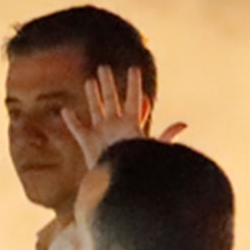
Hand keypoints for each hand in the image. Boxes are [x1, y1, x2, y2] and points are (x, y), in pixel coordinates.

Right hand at [61, 65, 186, 166]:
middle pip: (110, 99)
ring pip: (94, 109)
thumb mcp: (151, 149)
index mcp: (130, 124)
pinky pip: (77, 128)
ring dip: (91, 95)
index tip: (134, 70)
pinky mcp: (86, 142)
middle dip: (107, 83)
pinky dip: (71, 120)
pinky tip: (65, 110)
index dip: (134, 85)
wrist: (117, 182)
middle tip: (103, 67)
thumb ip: (166, 136)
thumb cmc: (137, 165)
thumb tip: (184, 124)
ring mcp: (100, 133)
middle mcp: (114, 125)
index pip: (132, 99)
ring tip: (89, 81)